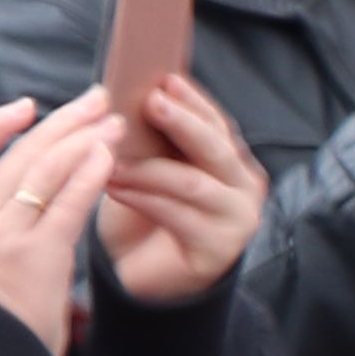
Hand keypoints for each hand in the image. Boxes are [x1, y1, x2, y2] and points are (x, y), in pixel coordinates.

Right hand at [0, 94, 121, 340]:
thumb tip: (17, 194)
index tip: (28, 106)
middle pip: (16, 152)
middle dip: (60, 120)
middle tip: (96, 98)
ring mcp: (4, 237)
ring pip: (44, 170)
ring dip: (83, 139)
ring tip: (114, 122)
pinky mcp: (38, 257)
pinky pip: (68, 204)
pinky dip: (90, 174)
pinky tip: (110, 157)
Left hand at [91, 76, 265, 307]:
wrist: (142, 277)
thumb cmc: (143, 214)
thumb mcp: (148, 167)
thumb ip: (152, 138)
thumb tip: (133, 91)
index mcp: (231, 161)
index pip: (217, 123)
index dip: (193, 100)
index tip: (163, 78)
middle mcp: (244, 187)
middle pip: (216, 147)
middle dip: (183, 122)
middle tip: (151, 102)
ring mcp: (238, 219)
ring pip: (194, 182)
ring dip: (149, 166)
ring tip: (110, 153)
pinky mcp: (219, 250)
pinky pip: (178, 216)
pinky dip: (142, 198)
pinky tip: (113, 186)